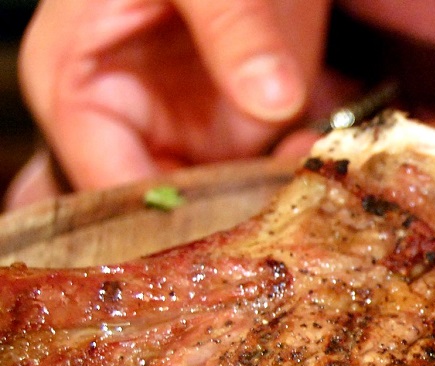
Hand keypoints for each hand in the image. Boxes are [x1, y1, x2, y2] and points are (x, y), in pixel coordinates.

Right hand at [8, 0, 330, 207]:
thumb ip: (233, 30)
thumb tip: (274, 99)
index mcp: (76, 87)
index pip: (105, 184)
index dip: (162, 217)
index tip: (226, 224)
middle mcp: (123, 126)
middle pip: (159, 213)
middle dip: (222, 219)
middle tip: (281, 212)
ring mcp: (178, 136)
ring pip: (215, 207)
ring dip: (264, 204)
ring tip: (305, 171)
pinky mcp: (230, 138)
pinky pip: (257, 183)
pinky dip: (289, 179)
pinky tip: (316, 156)